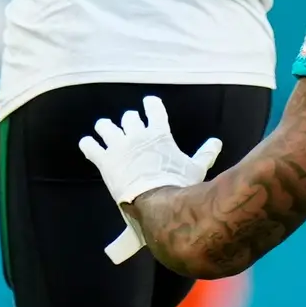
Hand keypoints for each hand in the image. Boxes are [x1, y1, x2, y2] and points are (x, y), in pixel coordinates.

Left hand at [78, 97, 221, 263]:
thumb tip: (217, 142)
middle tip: (129, 129)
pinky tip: (89, 145)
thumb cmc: (179, 185)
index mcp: (159, 133)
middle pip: (128, 117)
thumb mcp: (197, 168)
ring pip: (105, 126)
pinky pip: (90, 145)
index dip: (150, 104)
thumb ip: (205, 153)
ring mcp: (119, 146)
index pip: (154, 108)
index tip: (148, 103)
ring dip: (106, 128)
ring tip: (106, 130)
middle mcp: (137, 134)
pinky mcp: (104, 160)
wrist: (158, 202)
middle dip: (129, 122)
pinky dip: (88, 144)